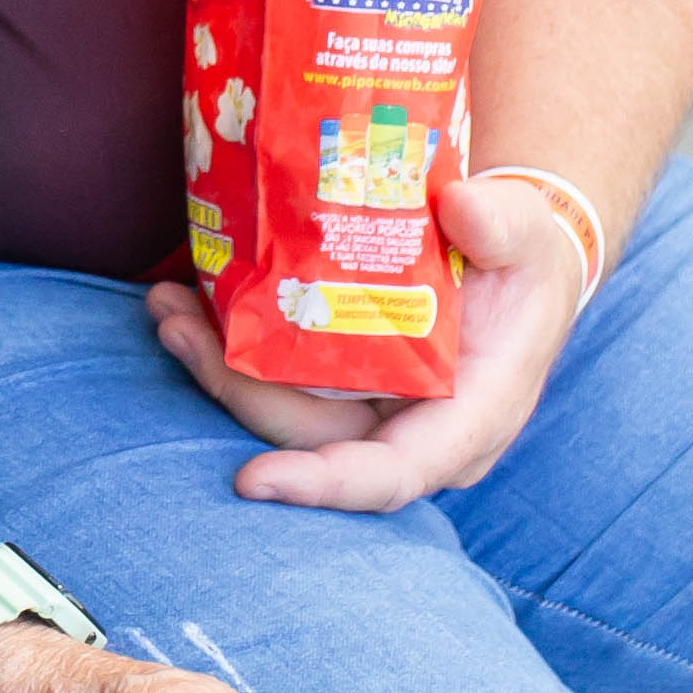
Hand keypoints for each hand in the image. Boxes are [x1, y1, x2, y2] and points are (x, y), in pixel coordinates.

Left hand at [144, 164, 601, 514]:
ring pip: (280, 412)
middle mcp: (410, 431)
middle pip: (309, 438)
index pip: (390, 475)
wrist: (511, 257)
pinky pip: (274, 381)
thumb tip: (461, 208)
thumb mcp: (528, 231)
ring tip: (165, 309)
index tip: (251, 480)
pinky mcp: (338, 385)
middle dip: (233, 392)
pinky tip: (186, 302)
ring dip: (214, 368)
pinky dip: (226, 348)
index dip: (323, 485)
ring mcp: (369, 411)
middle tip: (175, 325)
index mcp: (468, 419)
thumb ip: (503, 223)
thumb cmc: (524, 255)